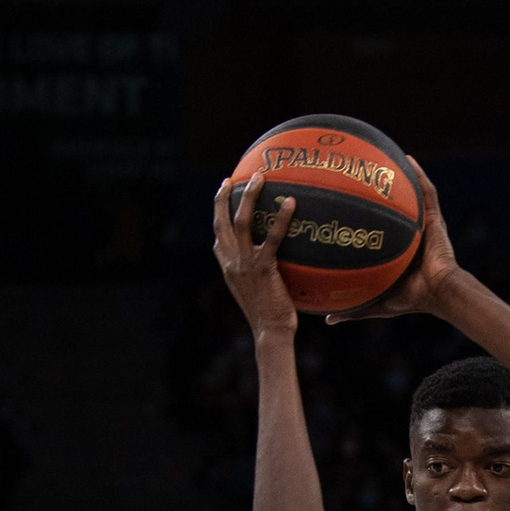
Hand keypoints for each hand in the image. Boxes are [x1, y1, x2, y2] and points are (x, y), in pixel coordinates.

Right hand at [213, 173, 297, 336]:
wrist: (270, 333)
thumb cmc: (269, 317)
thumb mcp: (254, 293)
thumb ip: (255, 274)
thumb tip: (270, 262)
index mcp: (228, 269)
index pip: (218, 238)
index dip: (218, 214)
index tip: (223, 195)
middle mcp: (232, 263)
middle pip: (221, 221)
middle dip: (224, 197)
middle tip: (231, 179)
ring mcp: (245, 264)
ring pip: (242, 221)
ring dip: (249, 196)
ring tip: (259, 178)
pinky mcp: (263, 269)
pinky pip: (273, 237)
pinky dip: (281, 218)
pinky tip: (291, 204)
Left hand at [326, 158, 459, 323]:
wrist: (439, 293)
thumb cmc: (412, 299)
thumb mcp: (376, 303)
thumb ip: (353, 309)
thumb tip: (327, 319)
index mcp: (393, 248)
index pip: (373, 227)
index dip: (359, 214)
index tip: (338, 203)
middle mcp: (406, 233)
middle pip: (388, 206)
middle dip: (375, 188)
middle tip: (353, 172)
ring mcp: (421, 224)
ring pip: (408, 194)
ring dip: (397, 175)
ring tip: (380, 155)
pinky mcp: (434, 219)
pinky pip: (427, 192)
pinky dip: (418, 174)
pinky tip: (407, 158)